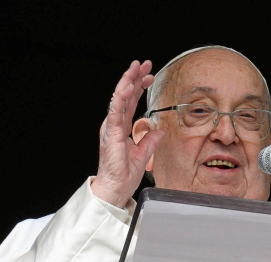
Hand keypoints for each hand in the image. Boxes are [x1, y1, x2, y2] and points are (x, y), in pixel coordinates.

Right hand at [91, 60, 164, 207]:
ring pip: (119, 98)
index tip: (149, 77)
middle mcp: (115, 125)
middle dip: (135, 78)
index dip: (139, 88)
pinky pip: (115, 110)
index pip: (130, 102)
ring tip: (136, 68)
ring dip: (128, 81)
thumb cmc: (124, 175)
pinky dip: (121, 96)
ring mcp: (111, 128)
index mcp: (121, 128)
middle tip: (145, 64)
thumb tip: (159, 130)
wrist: (116, 188)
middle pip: (125, 96)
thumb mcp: (144, 154)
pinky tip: (128, 85)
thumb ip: (151, 140)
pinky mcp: (111, 133)